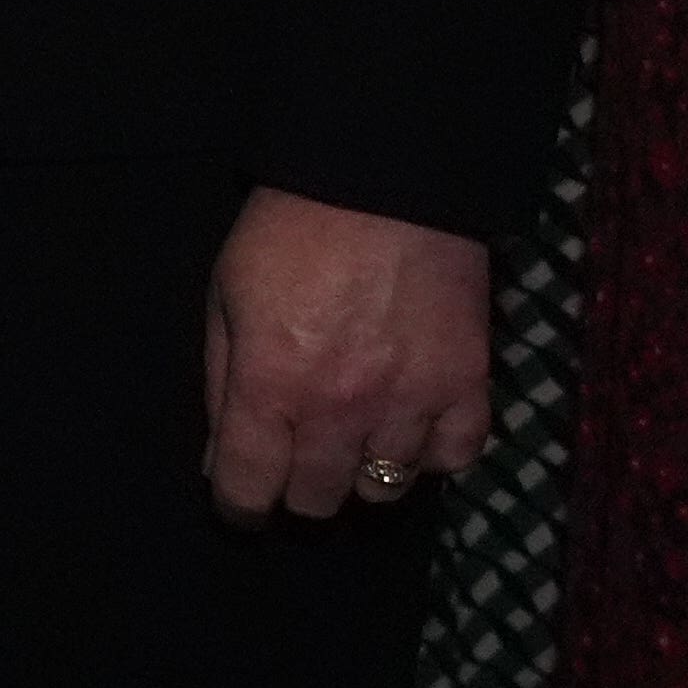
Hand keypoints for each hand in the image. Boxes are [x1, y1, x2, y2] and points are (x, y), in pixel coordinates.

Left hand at [202, 183, 489, 522]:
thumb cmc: (288, 231)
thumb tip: (220, 458)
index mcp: (270, 384)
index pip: (249, 486)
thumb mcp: (225, 297)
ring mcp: (410, 402)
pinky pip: (454, 459)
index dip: (238, 505)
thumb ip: (221, 382)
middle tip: (295, 458)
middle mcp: (340, 409)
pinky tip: (412, 429)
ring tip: (353, 439)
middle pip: (317, 499)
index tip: (240, 502)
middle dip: (297, 488)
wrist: (386, 181)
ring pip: (385, 489)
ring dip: (362, 473)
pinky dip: (432, 455)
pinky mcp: (467, 386)